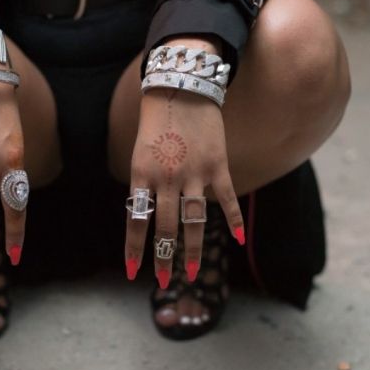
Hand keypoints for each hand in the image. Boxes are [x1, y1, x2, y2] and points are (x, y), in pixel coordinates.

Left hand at [125, 38, 243, 288]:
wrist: (182, 88)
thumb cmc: (156, 122)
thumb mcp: (140, 154)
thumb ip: (145, 185)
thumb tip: (144, 216)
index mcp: (142, 174)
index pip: (136, 220)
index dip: (135, 248)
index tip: (133, 272)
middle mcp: (167, 178)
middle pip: (165, 227)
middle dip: (163, 257)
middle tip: (163, 281)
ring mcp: (194, 174)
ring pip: (194, 221)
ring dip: (192, 250)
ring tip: (190, 273)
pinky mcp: (218, 166)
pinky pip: (226, 200)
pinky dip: (233, 221)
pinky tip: (236, 240)